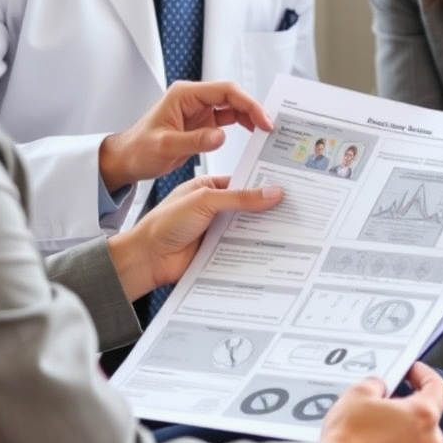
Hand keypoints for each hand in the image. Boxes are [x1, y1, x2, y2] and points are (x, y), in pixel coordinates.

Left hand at [98, 80, 273, 190]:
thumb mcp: (165, 146)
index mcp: (185, 95)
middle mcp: (194, 99)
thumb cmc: (139, 149)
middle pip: (232, 97)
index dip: (247, 103)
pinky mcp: (202, 124)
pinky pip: (228, 120)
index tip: (262, 120)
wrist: (127, 160)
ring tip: (266, 132)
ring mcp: (199, 111)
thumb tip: (221, 135)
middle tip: (270, 127)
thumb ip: (194, 141)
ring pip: (233, 107)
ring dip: (250, 117)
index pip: (225, 91)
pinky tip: (253, 136)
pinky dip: (242, 126)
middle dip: (253, 109)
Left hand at [106, 176, 283, 299]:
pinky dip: (254, 250)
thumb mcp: (205, 201)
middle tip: (294, 208)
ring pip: (247, 229)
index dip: (263, 185)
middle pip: (248, 208)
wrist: (147, 258)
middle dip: (267, 210)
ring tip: (290, 229)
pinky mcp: (218, 252)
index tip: (286, 186)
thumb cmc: (164, 223)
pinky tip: (271, 250)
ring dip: (262, 231)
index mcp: (209, 188)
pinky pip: (241, 249)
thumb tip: (270, 193)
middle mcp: (214, 209)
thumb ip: (239, 198)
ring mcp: (216, 231)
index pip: (243, 183)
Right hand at [319, 362, 442, 442]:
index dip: (425, 375)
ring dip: (406, 433)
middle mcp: (429, 442)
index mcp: (423, 415)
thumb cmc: (348, 440)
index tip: (414, 372)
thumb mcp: (359, 392)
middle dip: (409, 407)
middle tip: (387, 403)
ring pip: (421, 441)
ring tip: (379, 430)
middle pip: (428, 416)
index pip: (438, 387)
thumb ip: (378, 384)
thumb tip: (381, 388)